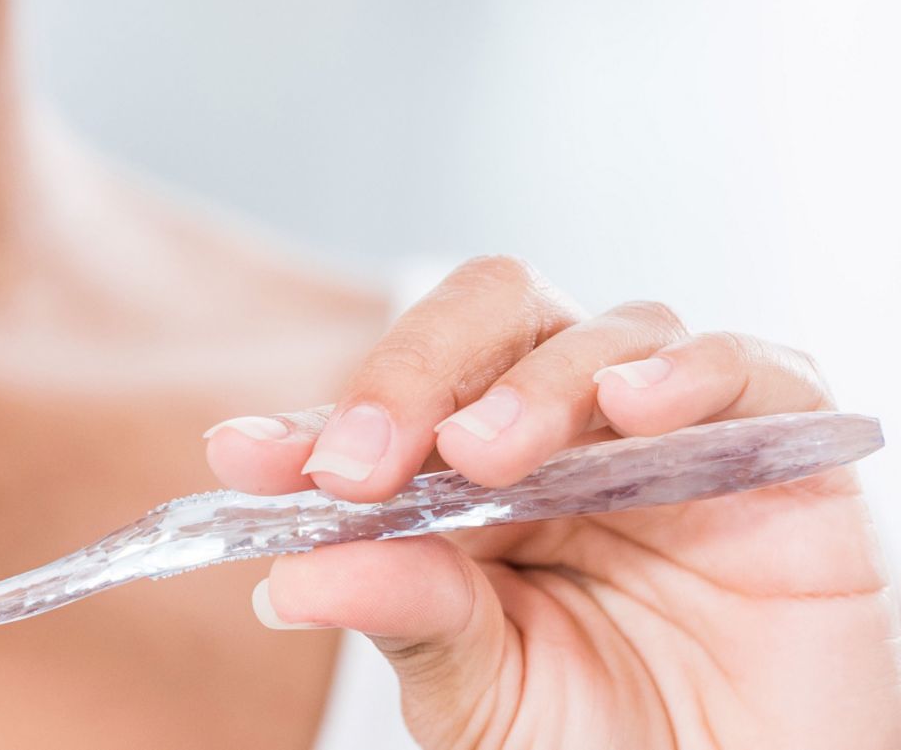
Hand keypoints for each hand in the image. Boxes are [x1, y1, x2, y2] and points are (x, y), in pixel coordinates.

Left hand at [205, 256, 900, 748]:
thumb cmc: (598, 745)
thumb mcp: (478, 695)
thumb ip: (406, 617)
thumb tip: (290, 577)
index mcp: (466, 478)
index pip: (385, 409)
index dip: (312, 422)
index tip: (243, 458)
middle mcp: (563, 432)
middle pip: (486, 318)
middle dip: (412, 374)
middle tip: (366, 463)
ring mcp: (668, 432)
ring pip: (605, 331)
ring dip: (533, 383)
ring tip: (487, 455)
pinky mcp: (782, 451)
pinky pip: (750, 368)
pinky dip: (690, 372)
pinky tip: (634, 407)